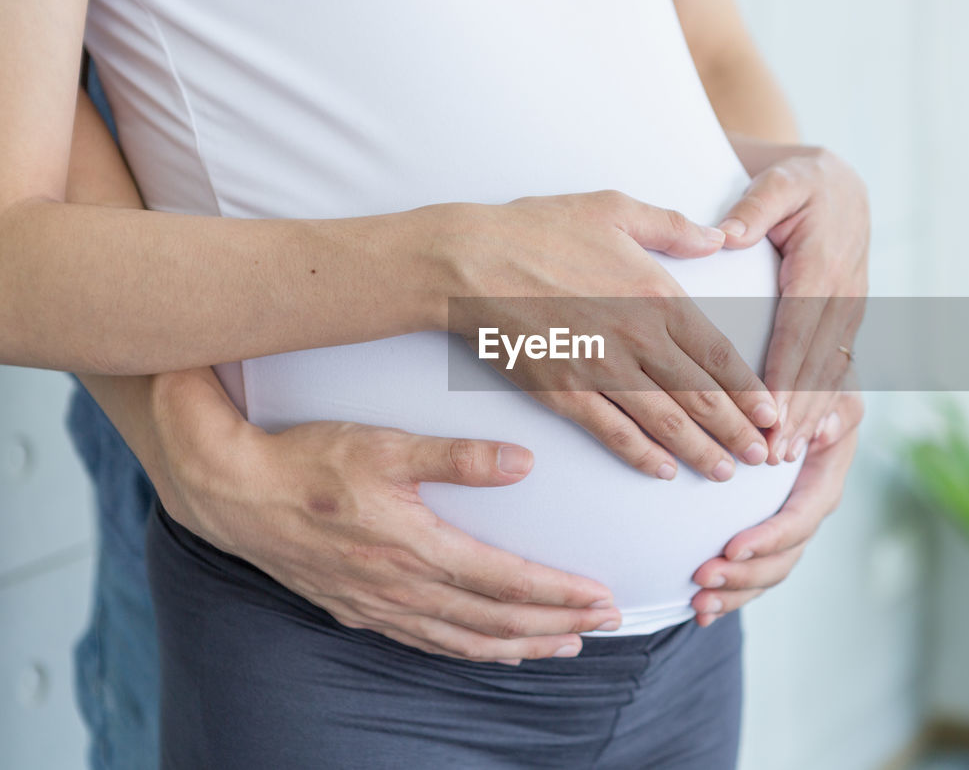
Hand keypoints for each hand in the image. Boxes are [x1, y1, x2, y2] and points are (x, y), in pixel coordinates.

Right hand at [151, 369, 621, 664]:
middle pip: (497, 620)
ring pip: (465, 640)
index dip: (560, 594)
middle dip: (556, 625)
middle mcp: (403, 589)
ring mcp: (380, 608)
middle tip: (605, 624)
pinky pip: (428, 643)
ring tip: (564, 647)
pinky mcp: (359, 611)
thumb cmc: (309, 462)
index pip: (508, 581)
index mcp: (418, 548)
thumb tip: (524, 463)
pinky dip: (469, 651)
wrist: (235, 494)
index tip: (602, 597)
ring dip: (520, 646)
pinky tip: (490, 650)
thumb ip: (459, 456)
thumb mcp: (387, 446)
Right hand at [447, 191, 778, 481]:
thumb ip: (672, 227)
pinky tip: (663, 470)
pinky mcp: (563, 391)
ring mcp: (599, 369)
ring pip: (664, 421)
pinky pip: (612, 431)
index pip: (719, 354)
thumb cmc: (539, 228)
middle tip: (763, 457)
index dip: (750, 391)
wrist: (468, 261)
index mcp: (657, 294)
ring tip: (725, 472)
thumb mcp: (613, 207)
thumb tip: (719, 237)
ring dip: (700, 450)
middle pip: (701, 396)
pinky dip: (641, 455)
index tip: (772, 414)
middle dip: (737, 431)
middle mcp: (636, 337)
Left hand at [689, 392, 863, 624]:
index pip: (801, 517)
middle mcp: (810, 507)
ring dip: (735, 592)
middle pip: (785, 556)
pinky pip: (755, 569)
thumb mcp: (821, 385)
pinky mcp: (768, 529)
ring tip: (699, 604)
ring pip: (769, 572)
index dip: (770, 537)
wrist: (806, 379)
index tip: (733, 546)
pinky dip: (731, 592)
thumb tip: (785, 446)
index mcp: (825, 477)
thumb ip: (809, 409)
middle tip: (704, 578)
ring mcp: (790, 522)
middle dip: (746, 574)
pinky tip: (701, 610)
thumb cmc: (812, 377)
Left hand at [720, 137, 868, 462]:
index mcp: (824, 267)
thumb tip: (729, 236)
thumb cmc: (800, 182)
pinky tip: (806, 435)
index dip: (783, 378)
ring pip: (829, 373)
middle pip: (816, 365)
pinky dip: (821, 403)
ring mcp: (851, 311)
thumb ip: (755, 206)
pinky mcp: (848, 321)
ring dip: (809, 418)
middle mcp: (844, 296)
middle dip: (795, 414)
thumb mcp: (779, 181)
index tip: (765, 416)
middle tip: (770, 457)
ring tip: (782, 458)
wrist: (840, 181)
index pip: (798, 333)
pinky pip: (836, 367)